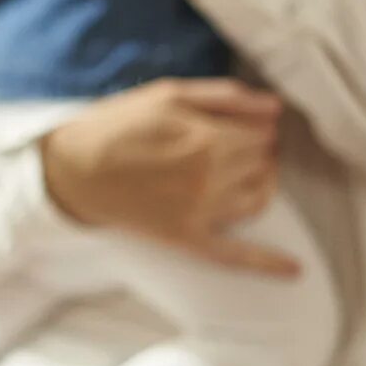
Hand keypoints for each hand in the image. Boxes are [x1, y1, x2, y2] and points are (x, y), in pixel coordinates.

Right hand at [37, 78, 298, 275]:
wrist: (70, 171)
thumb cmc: (117, 126)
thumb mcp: (168, 95)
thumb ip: (226, 97)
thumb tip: (277, 109)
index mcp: (209, 140)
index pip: (265, 135)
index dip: (252, 127)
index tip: (231, 125)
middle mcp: (211, 179)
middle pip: (265, 164)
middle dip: (254, 152)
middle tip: (225, 144)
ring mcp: (201, 213)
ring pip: (261, 199)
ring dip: (260, 183)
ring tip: (237, 173)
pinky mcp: (188, 238)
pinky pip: (235, 256)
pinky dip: (267, 264)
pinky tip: (294, 271)